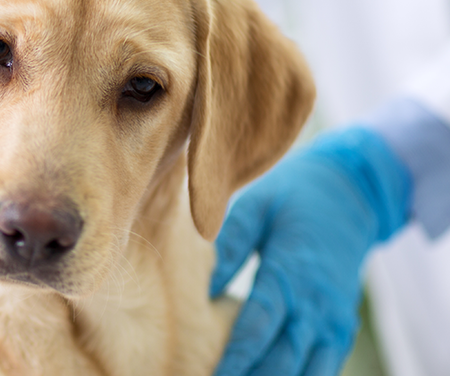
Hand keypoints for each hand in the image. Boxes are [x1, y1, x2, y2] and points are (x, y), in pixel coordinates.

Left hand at [209, 127, 410, 375]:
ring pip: (308, 372)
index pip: (258, 328)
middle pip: (282, 361)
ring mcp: (334, 322)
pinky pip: (324, 369)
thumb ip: (230, 246)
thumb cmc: (291, 198)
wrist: (350, 194)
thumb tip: (201, 287)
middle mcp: (316, 305)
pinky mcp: (342, 330)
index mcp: (289, 274)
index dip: (235, 358)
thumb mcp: (257, 208)